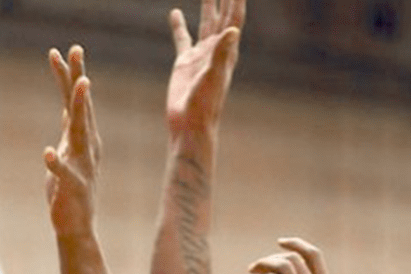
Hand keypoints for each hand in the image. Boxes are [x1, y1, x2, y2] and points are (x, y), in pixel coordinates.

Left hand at [44, 45, 100, 235]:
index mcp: (84, 138)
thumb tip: (67, 106)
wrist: (76, 226)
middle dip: (78, 78)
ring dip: (79, 109)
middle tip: (76, 49)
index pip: (76, 102)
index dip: (71, 76)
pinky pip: (63, 173)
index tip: (67, 49)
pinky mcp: (71, 187)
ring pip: (80, 132)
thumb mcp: (69, 151)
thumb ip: (70, 129)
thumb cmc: (69, 189)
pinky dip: (56, 163)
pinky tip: (47, 153)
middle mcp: (87, 147)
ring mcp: (81, 166)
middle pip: (81, 107)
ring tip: (78, 87)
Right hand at [166, 0, 245, 136]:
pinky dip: (178, 25)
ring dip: (207, 6)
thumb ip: (222, 53)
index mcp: (227, 51)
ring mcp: (201, 55)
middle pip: (222, 16)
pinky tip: (174, 12)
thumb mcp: (213, 76)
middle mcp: (216, 50)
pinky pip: (182, 38)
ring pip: (205, 23)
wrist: (189, 125)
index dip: (236, 0)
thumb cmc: (205, 105)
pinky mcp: (185, 63)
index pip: (234, 18)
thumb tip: (232, 30)